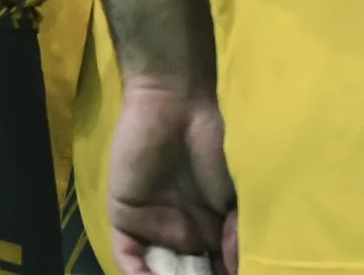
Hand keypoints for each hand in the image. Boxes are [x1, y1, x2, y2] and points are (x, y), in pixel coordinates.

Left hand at [107, 76, 232, 274]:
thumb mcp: (237, 189)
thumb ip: (237, 231)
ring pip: (159, 269)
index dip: (226, 272)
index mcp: (215, 224)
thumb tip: (238, 266)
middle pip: (190, 271)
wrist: (178, 106)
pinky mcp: (125, 220)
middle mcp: (185, 230)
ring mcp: (154, 227)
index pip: (220, 263)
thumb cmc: (218, 142)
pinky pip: (128, 257)